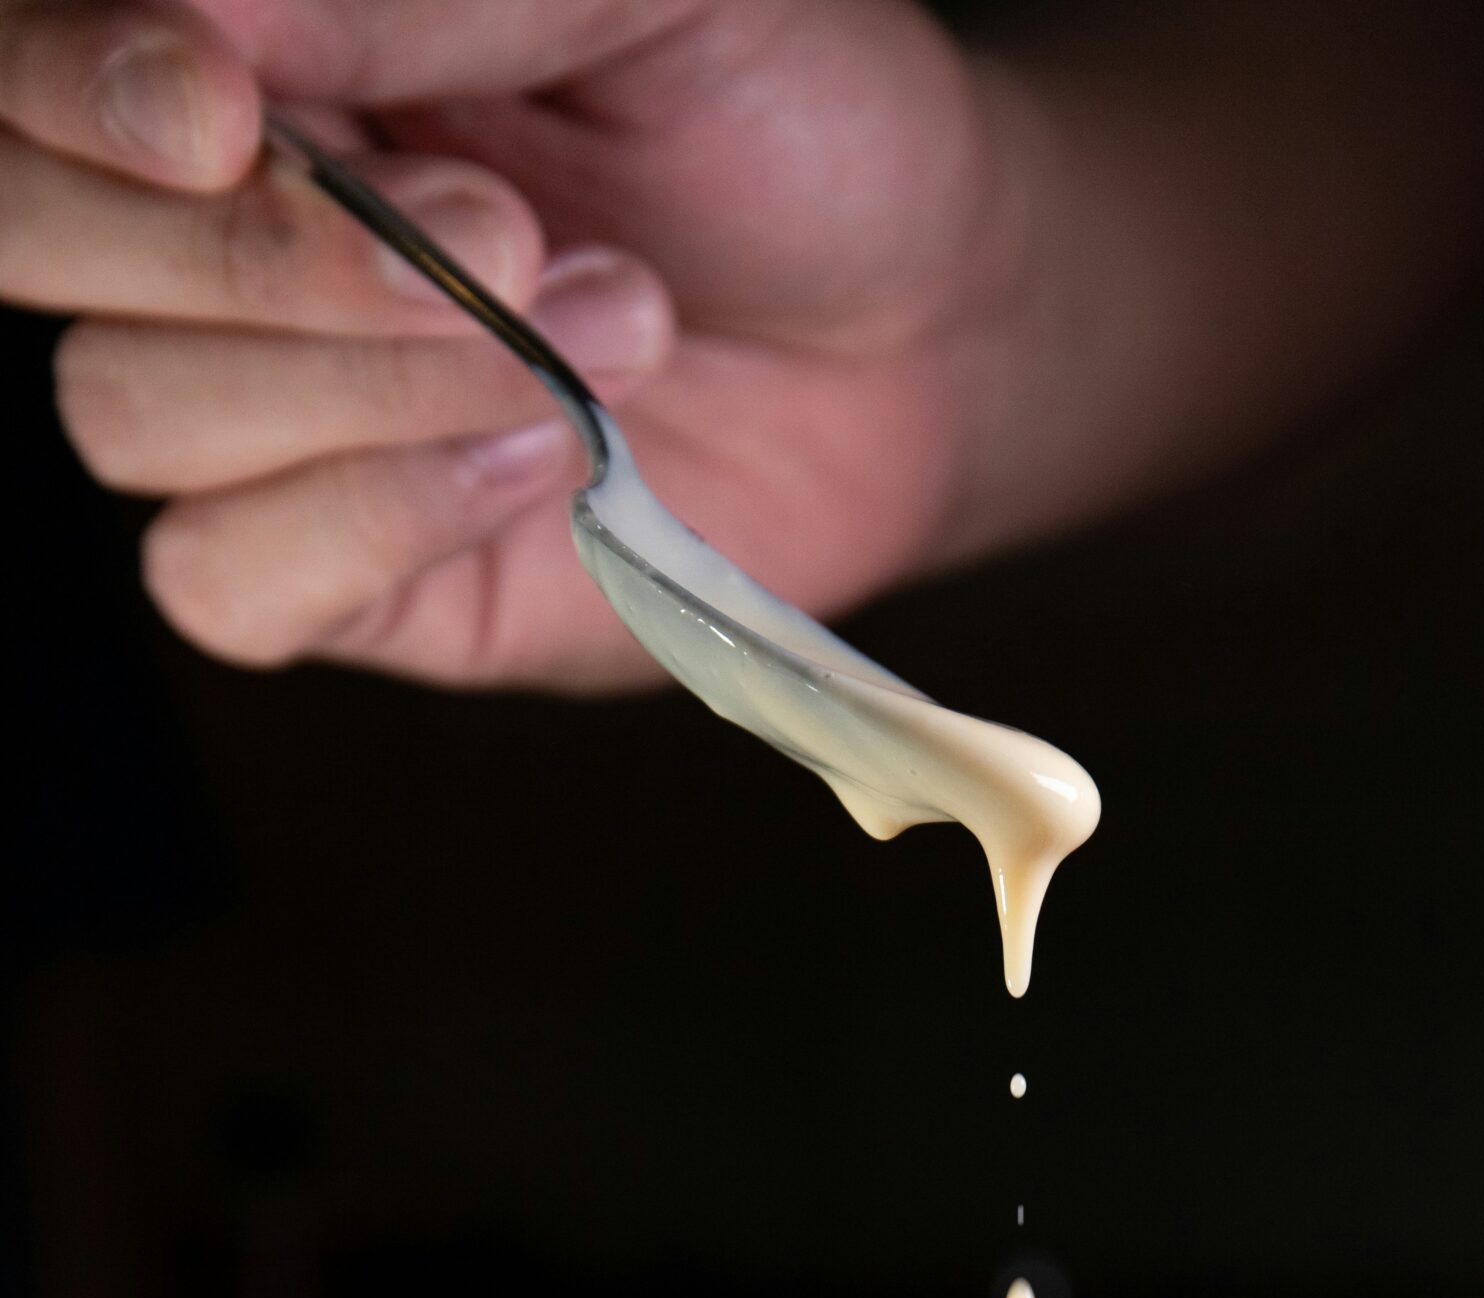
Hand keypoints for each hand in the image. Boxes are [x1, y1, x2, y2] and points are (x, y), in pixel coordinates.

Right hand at [0, 1, 1019, 689]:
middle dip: (253, 251)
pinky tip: (536, 467)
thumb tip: (202, 19)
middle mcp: (223, 231)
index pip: (33, 74)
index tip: (224, 107)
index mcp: (256, 59)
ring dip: (371, 383)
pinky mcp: (346, 580)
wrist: (922, 330)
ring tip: (603, 330)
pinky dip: (368, 523)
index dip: (78, 90)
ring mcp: (270, 416)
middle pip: (41, 245)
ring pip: (133, 414)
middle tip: (498, 233)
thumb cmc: (781, 126)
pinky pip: (224, 582)